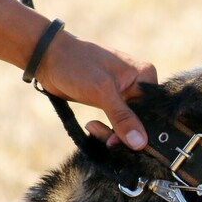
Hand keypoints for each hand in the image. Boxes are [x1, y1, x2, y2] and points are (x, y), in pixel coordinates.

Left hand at [35, 32, 157, 149]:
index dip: (142, 130)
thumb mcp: (101, 90)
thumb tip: (140, 143)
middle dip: (124, 134)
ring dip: (113, 134)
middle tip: (108, 141)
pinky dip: (107, 131)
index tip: (126, 143)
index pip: (153, 112)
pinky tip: (92, 127)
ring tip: (93, 128)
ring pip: (129, 127)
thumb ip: (122, 117)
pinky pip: (118, 125)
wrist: (48, 59)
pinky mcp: (114, 104)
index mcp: (145, 76)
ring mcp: (127, 96)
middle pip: (142, 121)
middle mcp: (140, 86)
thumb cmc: (76, 64)